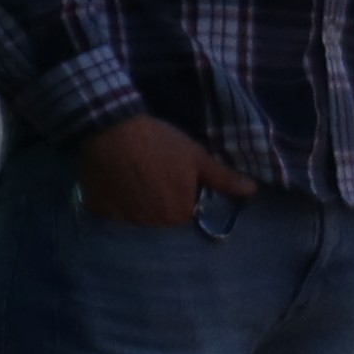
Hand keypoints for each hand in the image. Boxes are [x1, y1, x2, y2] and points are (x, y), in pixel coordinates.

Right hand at [75, 114, 258, 227]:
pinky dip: (113, 203)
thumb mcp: (197, 157)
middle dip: (161, 202)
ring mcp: (123, 220)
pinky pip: (111, 213)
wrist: (112, 129)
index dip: (182, 195)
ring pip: (137, 217)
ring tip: (133, 177)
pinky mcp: (100, 211)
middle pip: (161, 218)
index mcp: (178, 215)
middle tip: (153, 174)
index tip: (174, 178)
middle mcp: (152, 224)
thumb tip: (253, 190)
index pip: (185, 213)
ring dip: (137, 203)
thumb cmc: (160, 143)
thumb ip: (224, 178)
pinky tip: (114, 182)